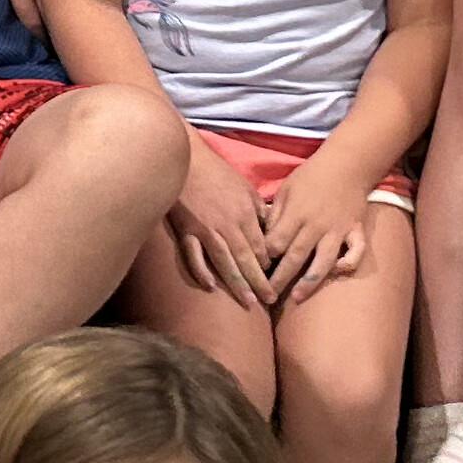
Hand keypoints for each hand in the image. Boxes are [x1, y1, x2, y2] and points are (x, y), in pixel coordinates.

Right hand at [163, 142, 271, 309]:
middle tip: (270, 300)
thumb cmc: (216, 171)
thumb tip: (269, 227)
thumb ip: (257, 209)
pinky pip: (194, 256)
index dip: (269, 264)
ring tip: (249, 303)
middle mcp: (228, 225)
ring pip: (226, 262)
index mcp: (245, 214)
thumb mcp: (244, 186)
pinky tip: (210, 287)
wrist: (185, 159)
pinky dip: (202, 272)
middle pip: (248, 259)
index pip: (262, 246)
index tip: (276, 278)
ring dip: (238, 284)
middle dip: (260, 281)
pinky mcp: (186, 231)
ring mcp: (206, 230)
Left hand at [254, 155, 379, 308]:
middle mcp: (316, 225)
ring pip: (323, 261)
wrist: (346, 164)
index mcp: (296, 214)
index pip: (276, 242)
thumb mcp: (285, 190)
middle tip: (267, 296)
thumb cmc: (310, 177)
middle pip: (295, 257)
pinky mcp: (356, 231)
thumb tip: (262, 239)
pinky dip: (349, 262)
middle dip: (279, 278)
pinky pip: (356, 251)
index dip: (264, 258)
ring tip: (297, 297)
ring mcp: (338, 230)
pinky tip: (338, 272)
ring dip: (309, 281)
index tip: (255, 269)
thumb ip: (274, 215)